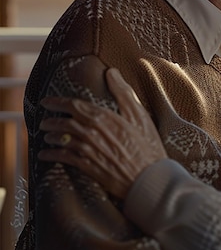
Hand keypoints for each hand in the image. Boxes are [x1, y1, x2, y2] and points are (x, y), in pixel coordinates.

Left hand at [38, 67, 166, 199]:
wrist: (148, 177)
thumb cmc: (147, 144)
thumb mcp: (140, 114)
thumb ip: (124, 92)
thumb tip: (111, 72)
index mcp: (103, 117)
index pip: (75, 105)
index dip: (58, 102)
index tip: (46, 101)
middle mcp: (91, 132)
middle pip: (64, 122)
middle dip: (51, 120)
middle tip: (44, 120)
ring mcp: (87, 150)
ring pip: (61, 139)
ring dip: (50, 136)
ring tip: (45, 134)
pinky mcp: (87, 166)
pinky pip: (63, 158)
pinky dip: (51, 154)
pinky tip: (45, 155)